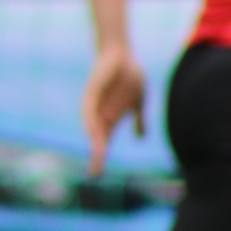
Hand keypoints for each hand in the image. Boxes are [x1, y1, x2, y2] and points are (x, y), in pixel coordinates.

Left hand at [83, 41, 146, 176]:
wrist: (122, 55)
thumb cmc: (129, 79)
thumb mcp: (138, 102)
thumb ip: (138, 120)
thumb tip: (141, 138)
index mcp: (110, 119)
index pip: (103, 143)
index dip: (99, 158)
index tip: (96, 175)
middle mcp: (100, 114)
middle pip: (97, 139)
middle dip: (97, 156)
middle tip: (95, 173)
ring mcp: (96, 103)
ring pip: (93, 126)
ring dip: (96, 140)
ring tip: (98, 155)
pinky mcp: (93, 91)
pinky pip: (90, 107)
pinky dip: (90, 119)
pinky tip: (91, 130)